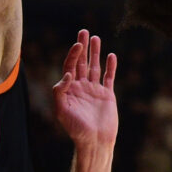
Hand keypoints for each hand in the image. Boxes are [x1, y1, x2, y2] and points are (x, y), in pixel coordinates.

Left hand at [53, 29, 117, 148]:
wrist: (94, 141)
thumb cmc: (76, 128)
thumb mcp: (61, 110)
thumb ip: (61, 91)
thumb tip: (67, 73)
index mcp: (69, 89)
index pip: (70, 66)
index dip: (72, 54)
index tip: (77, 45)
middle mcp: (81, 87)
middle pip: (81, 62)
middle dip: (82, 47)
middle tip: (83, 31)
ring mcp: (95, 90)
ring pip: (95, 66)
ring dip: (95, 52)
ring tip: (96, 38)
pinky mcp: (107, 94)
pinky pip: (109, 77)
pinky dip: (110, 67)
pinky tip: (111, 56)